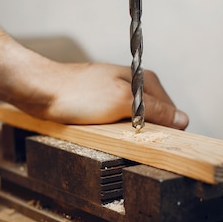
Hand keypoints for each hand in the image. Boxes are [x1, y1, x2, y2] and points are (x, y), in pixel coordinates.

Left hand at [7, 55, 188, 129]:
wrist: (40, 90)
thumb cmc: (76, 93)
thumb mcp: (122, 102)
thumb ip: (154, 110)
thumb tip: (182, 119)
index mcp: (144, 79)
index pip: (171, 111)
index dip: (166, 129)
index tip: (156, 142)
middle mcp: (134, 85)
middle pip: (154, 117)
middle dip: (146, 130)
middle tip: (129, 138)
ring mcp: (117, 94)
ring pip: (136, 121)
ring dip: (129, 133)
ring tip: (114, 135)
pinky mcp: (102, 105)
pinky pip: (118, 123)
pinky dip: (114, 131)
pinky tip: (104, 133)